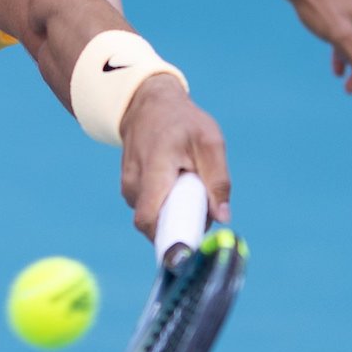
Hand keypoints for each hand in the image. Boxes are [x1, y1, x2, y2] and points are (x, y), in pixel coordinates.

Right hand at [118, 75, 229, 234]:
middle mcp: (134, 183)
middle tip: (201, 208)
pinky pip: (150, 209)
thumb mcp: (210, 142)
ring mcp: (128, 186)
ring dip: (174, 214)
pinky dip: (167, 205)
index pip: (148, 219)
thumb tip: (223, 218)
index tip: (189, 247)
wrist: (149, 104)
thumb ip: (218, 180)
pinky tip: (177, 186)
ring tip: (189, 187)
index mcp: (155, 170)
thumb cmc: (183, 122)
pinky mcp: (129, 189)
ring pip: (153, 217)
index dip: (167, 239)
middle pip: (153, 224)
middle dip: (179, 226)